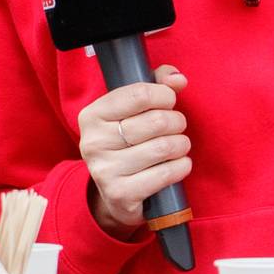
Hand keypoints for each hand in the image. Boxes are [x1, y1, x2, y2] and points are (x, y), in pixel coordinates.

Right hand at [78, 65, 190, 235]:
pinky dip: (181, 167)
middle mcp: (93, 142)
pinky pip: (165, 174)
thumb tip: (177, 79)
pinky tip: (179, 165)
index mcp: (92, 115)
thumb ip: (156, 85)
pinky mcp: (121, 194)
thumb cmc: (128, 143)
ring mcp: (105, 170)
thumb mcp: (134, 110)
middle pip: (156, 121)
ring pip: (163, 147)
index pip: (140, 94)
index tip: (168, 102)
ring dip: (181, 145)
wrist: (116, 193)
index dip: (165, 95)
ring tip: (178, 146)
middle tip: (176, 127)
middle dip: (176, 122)